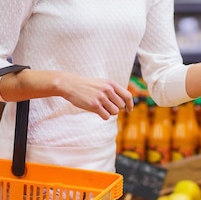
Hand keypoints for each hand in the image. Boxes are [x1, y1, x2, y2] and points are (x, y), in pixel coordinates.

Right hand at [0, 69, 133, 120]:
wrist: (70, 85)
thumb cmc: (86, 85)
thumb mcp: (101, 83)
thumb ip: (112, 90)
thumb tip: (124, 104)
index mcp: (111, 83)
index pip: (127, 95)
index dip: (130, 104)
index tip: (129, 110)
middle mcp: (108, 89)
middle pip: (121, 106)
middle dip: (115, 108)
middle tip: (106, 107)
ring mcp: (101, 97)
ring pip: (114, 112)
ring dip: (109, 112)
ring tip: (100, 107)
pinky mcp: (94, 105)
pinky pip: (106, 116)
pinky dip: (103, 116)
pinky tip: (97, 111)